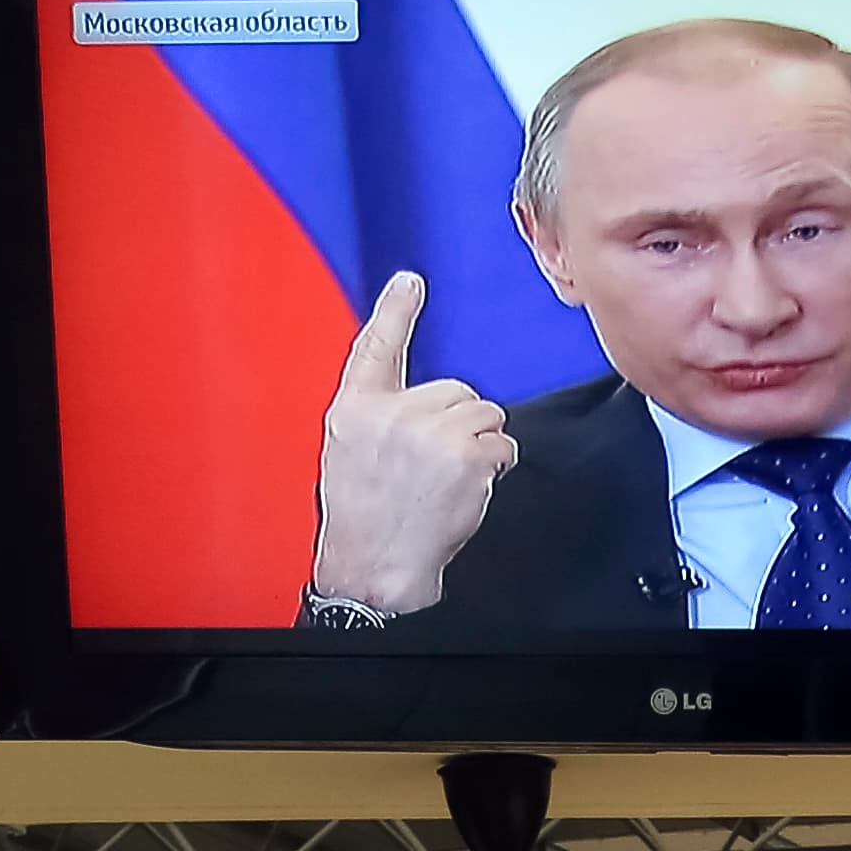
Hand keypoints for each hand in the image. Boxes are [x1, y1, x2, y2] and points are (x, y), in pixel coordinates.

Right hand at [310, 271, 517, 614]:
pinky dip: (494, 467)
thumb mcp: (349, 452)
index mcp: (355, 410)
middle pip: (454, 390)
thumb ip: (377, 414)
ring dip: (478, 446)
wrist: (375, 568)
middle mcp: (391, 414)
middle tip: (431, 465)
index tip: (410, 282)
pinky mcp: (465, 455)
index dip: (395, 312)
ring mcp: (430, 433)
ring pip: (483, 415)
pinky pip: (501, 444)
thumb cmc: (364, 516)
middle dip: (456, 423)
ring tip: (446, 480)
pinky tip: (463, 491)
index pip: (374, 349)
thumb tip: (414, 397)